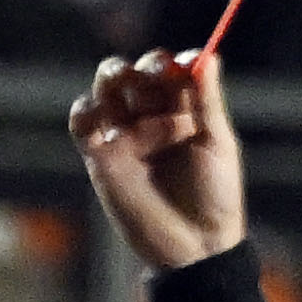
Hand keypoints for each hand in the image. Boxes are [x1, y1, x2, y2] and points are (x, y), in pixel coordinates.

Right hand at [62, 47, 250, 272]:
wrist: (194, 246)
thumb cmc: (216, 195)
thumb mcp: (218, 143)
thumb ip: (207, 101)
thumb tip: (207, 55)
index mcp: (184, 109)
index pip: (171, 70)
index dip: (173, 62)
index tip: (183, 66)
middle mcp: (152, 117)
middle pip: (137, 73)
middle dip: (144, 67)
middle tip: (155, 76)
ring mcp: (125, 135)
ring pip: (107, 89)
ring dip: (111, 76)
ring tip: (122, 80)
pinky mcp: (100, 157)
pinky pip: (83, 122)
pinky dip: (85, 109)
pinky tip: (99, 113)